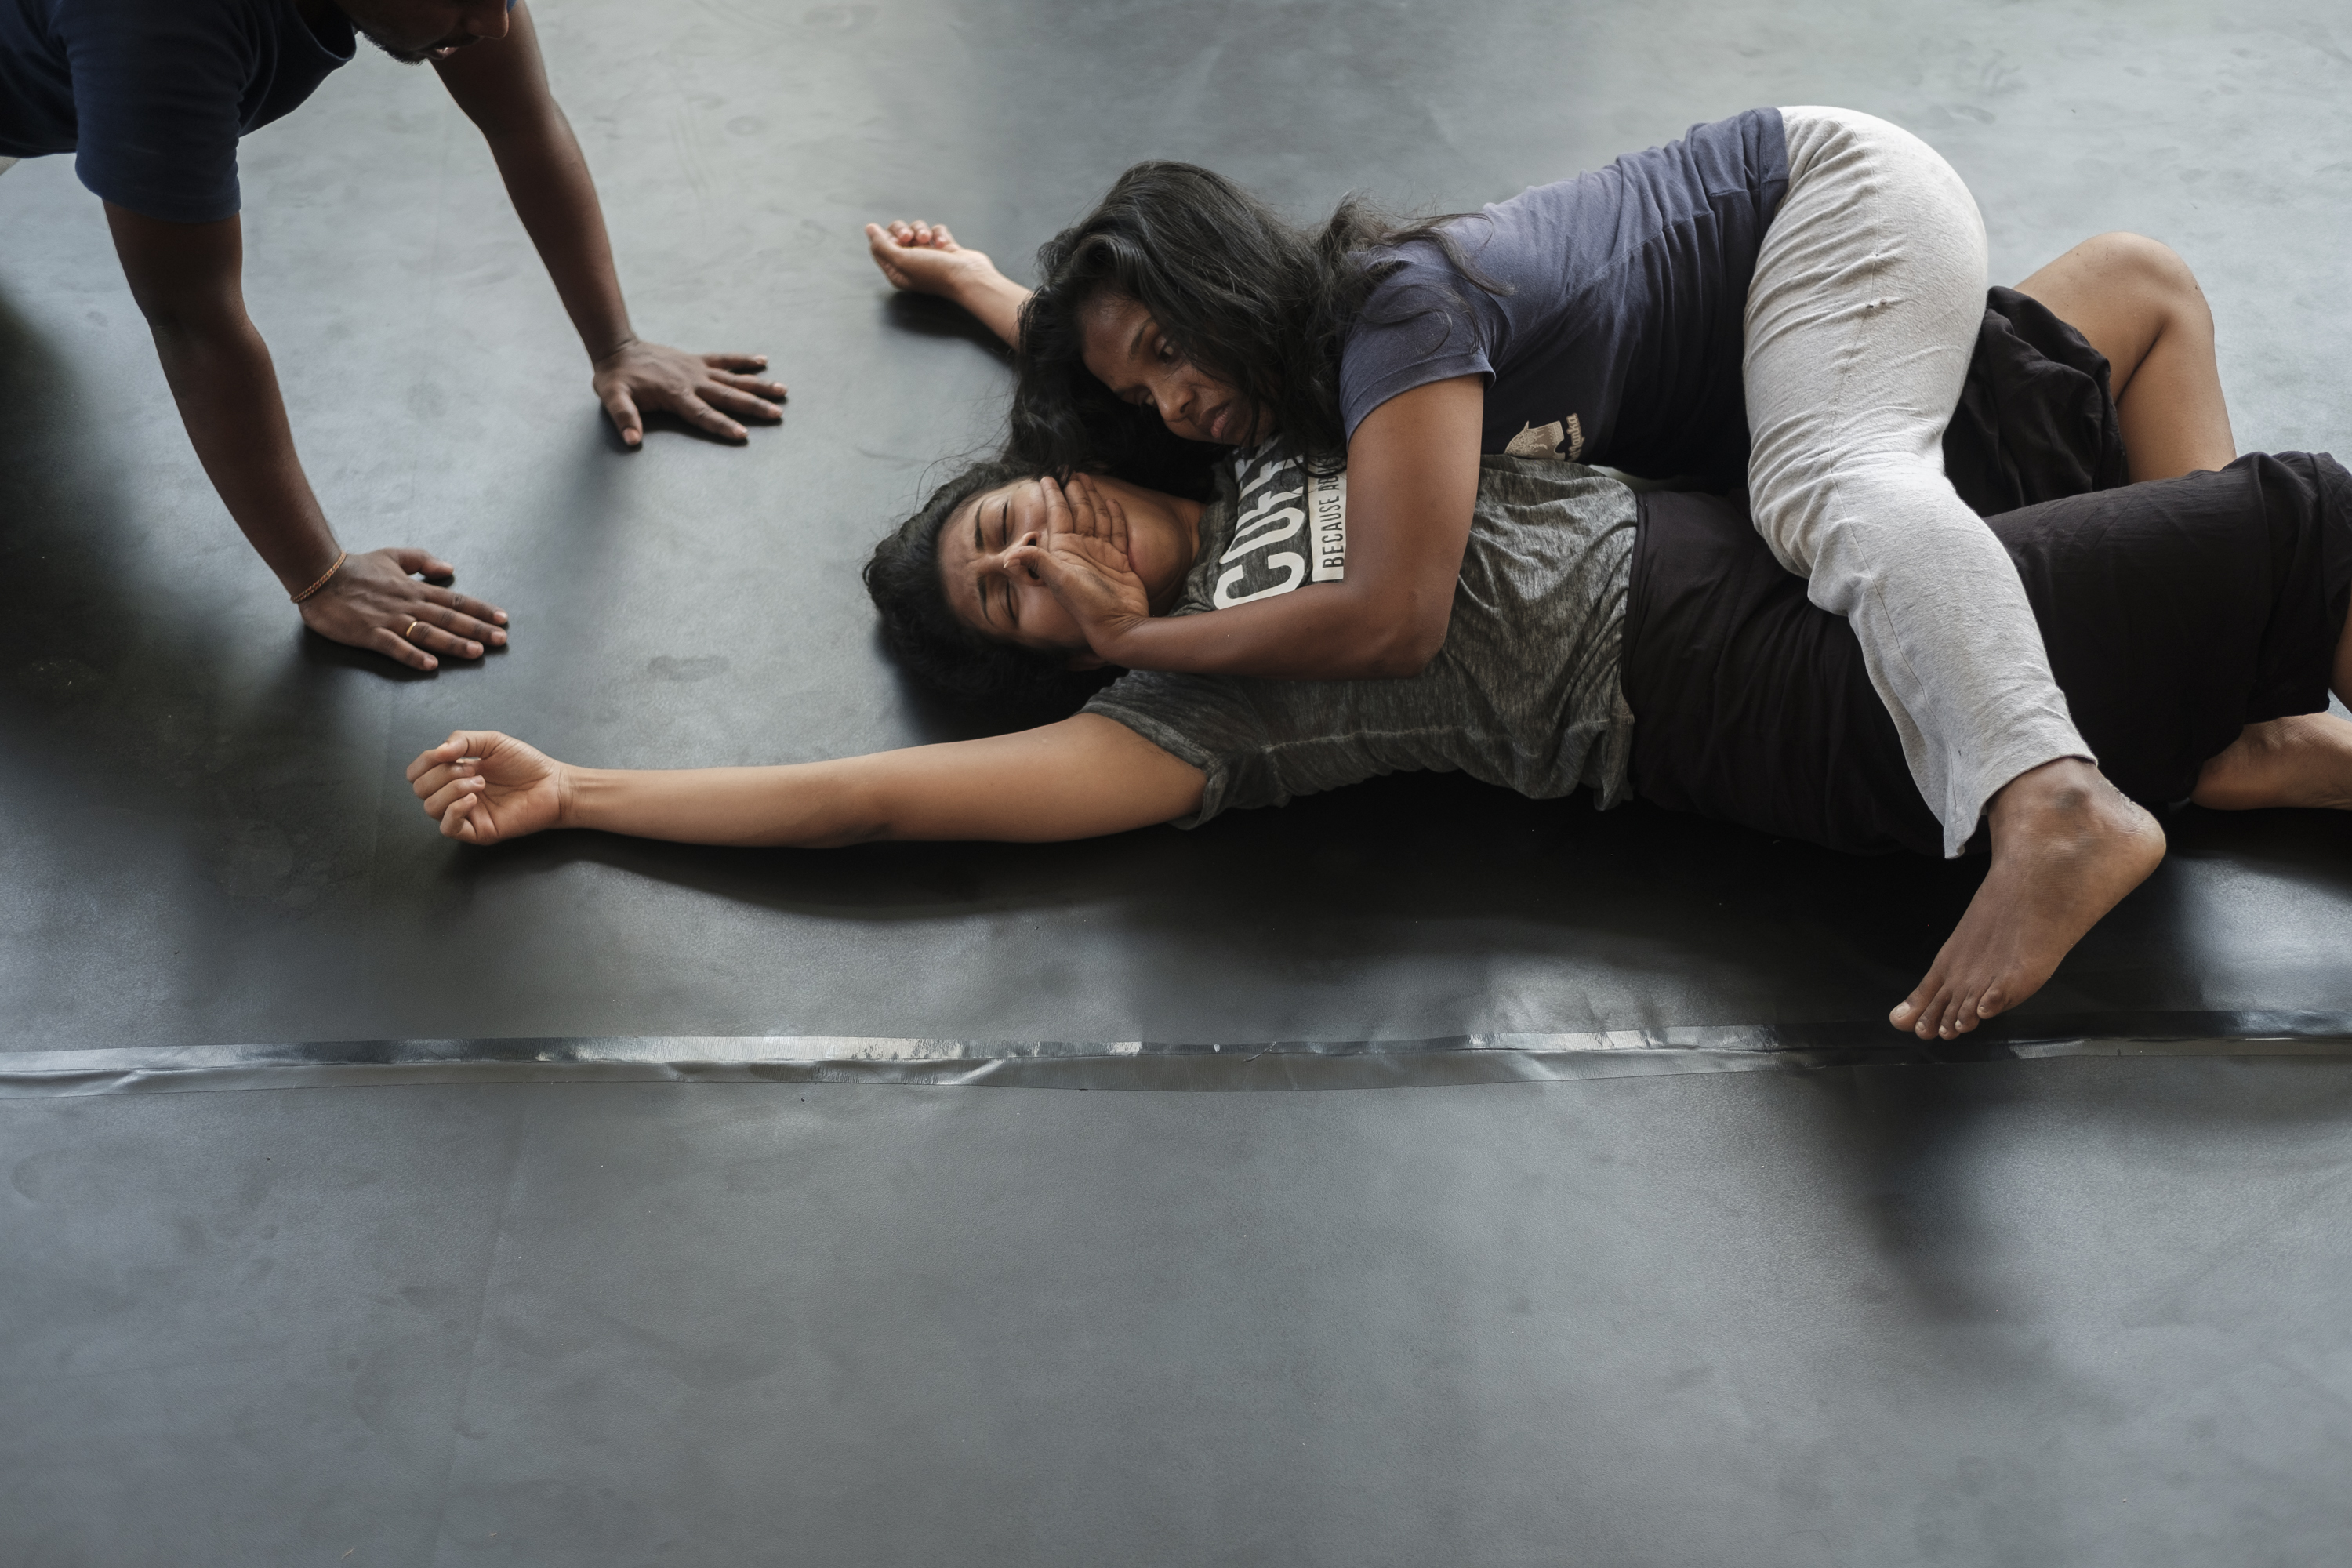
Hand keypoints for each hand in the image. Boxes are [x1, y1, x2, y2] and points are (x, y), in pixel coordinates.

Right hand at [299, 547, 508, 670]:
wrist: (319, 574)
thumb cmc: (356, 568)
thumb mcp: (393, 556)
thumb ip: (422, 561)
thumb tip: (449, 568)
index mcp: (414, 589)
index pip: (455, 601)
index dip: (480, 610)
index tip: (502, 618)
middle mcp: (408, 604)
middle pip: (449, 619)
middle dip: (477, 629)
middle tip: (501, 640)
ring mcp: (390, 620)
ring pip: (428, 633)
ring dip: (453, 643)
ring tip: (476, 652)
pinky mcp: (370, 633)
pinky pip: (395, 646)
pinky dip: (412, 655)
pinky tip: (430, 665)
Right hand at [406, 730, 568, 844]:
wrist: (553, 785)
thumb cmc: (526, 764)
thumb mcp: (491, 741)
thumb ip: (462, 740)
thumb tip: (436, 751)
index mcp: (454, 772)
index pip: (418, 772)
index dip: (424, 762)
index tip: (449, 754)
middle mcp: (455, 794)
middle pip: (421, 789)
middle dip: (442, 774)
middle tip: (472, 768)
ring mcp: (465, 813)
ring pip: (430, 807)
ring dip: (451, 790)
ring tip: (480, 782)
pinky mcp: (476, 831)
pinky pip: (448, 828)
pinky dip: (455, 810)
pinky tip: (473, 798)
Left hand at [592, 340, 787, 446]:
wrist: (617, 348)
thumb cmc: (616, 378)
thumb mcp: (612, 398)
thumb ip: (624, 418)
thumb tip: (633, 440)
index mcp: (675, 394)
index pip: (704, 414)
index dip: (723, 425)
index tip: (743, 434)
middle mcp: (692, 382)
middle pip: (728, 396)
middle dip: (753, 406)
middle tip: (777, 414)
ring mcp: (697, 370)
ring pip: (733, 379)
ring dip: (758, 386)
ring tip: (782, 391)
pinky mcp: (697, 360)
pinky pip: (725, 360)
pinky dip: (744, 360)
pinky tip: (763, 362)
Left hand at [865, 219, 998, 297]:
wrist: (968, 276)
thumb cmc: (935, 273)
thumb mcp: (901, 259)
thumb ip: (881, 244)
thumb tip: (869, 228)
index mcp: (896, 271)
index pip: (879, 247)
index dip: (885, 238)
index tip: (898, 241)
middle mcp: (910, 264)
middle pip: (896, 235)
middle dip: (903, 231)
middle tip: (910, 238)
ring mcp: (927, 255)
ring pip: (916, 230)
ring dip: (922, 231)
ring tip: (930, 240)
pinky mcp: (943, 248)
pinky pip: (935, 231)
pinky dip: (939, 234)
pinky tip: (945, 244)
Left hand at [1008, 474, 1152, 659]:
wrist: (1118, 625)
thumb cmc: (1087, 605)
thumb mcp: (1060, 581)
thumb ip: (1037, 563)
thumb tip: (1006, 558)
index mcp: (1064, 551)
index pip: (1057, 516)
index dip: (1052, 496)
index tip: (1046, 477)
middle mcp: (1081, 550)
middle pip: (1077, 512)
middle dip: (1074, 492)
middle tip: (1072, 471)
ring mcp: (1100, 555)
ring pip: (1096, 518)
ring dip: (1093, 499)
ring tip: (1089, 480)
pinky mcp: (1119, 561)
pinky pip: (1116, 532)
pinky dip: (1115, 517)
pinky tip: (1112, 502)